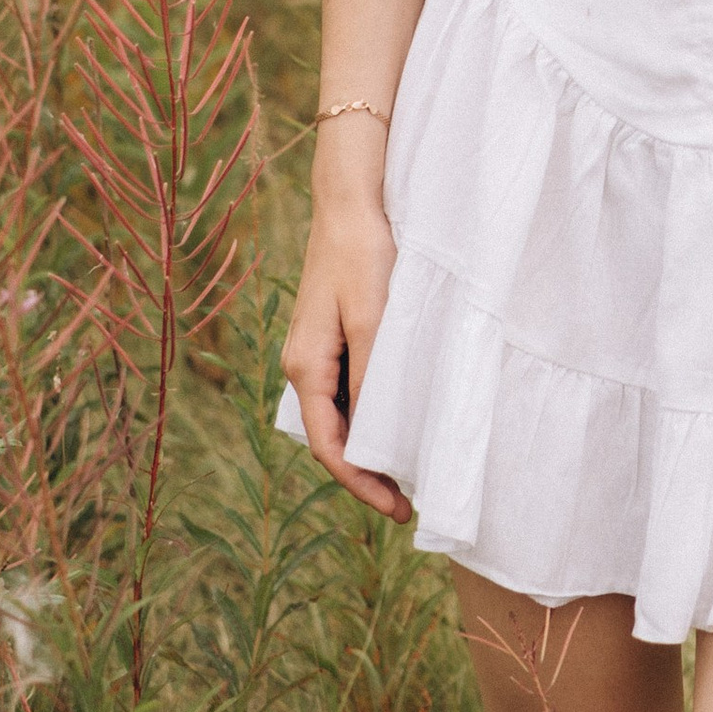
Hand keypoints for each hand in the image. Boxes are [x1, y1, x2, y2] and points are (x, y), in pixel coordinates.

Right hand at [283, 177, 414, 522]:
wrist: (351, 202)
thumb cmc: (362, 255)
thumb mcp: (373, 319)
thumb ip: (372, 375)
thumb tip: (376, 433)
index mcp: (305, 367)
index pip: (329, 446)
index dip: (361, 484)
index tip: (396, 510)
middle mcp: (303, 366)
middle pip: (331, 436)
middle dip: (365, 472)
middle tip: (409, 500)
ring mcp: (316, 352)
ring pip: (340, 414)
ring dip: (369, 444)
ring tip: (409, 470)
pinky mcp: (332, 336)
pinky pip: (347, 389)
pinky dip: (371, 413)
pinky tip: (399, 420)